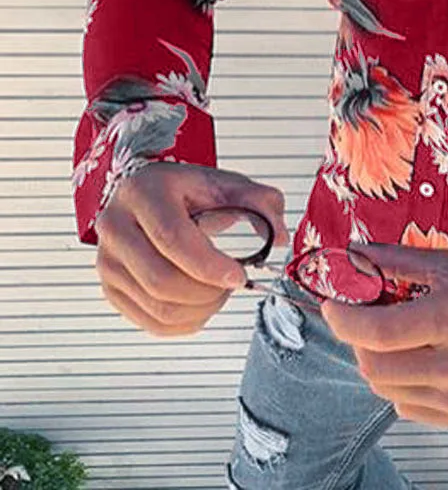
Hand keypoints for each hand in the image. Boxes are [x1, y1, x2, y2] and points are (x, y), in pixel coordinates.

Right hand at [94, 161, 288, 336]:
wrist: (149, 193)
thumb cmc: (186, 190)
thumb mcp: (226, 183)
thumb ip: (261, 202)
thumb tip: (279, 238)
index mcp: (144, 193)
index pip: (172, 238)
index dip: (209, 265)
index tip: (239, 276)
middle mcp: (116, 226)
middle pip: (160, 280)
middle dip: (207, 293)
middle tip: (232, 285)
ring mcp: (107, 261)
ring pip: (155, 306)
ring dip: (198, 310)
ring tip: (219, 294)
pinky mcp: (110, 288)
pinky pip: (147, 322)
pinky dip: (183, 324)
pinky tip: (201, 307)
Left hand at [323, 243, 447, 427]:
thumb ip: (398, 261)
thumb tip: (356, 255)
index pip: (379, 331)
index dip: (345, 319)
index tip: (335, 306)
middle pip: (375, 366)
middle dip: (359, 340)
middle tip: (366, 319)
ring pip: (386, 388)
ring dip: (377, 361)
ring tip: (395, 338)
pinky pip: (407, 406)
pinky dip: (399, 383)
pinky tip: (416, 360)